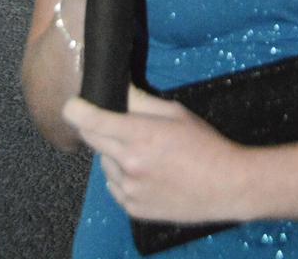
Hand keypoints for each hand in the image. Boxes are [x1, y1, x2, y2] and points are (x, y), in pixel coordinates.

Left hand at [63, 89, 248, 223]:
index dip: (75, 109)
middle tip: (114, 122)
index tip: (72, 103)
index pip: (90, 121)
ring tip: (141, 151)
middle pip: (90, 140)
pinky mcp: (133, 209)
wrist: (226, 185)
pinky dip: (121, 176)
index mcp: (139, 136)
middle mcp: (128, 164)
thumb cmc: (204, 143)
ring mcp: (128, 190)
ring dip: (112, 153)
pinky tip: (144, 171)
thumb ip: (141, 101)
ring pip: (103, 163)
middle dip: (94, 126)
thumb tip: (118, 89)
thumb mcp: (175, 113)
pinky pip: (113, 186)